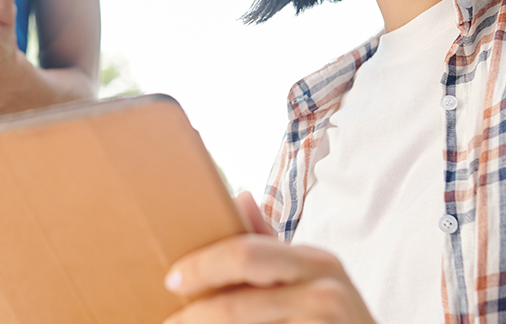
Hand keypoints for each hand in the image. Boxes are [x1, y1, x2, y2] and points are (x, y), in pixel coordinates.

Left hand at [162, 193, 375, 323]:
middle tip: (170, 320)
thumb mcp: (311, 276)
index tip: (172, 280)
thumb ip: (271, 244)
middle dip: (197, 313)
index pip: (246, 255)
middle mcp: (324, 291)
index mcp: (315, 260)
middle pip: (239, 302)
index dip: (203, 266)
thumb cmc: (335, 317)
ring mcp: (326, 322)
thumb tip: (238, 194)